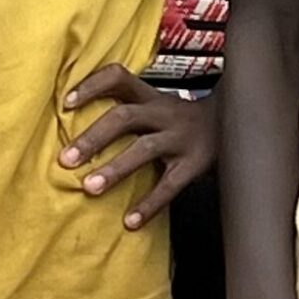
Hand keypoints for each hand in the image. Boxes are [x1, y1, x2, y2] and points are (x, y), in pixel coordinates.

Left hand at [61, 65, 215, 229]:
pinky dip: (149, 204)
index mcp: (149, 96)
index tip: (66, 104)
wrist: (233, 122)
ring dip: (115, 168)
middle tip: (66, 159)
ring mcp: (179, 138)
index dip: (92, 85)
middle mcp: (163, 112)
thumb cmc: (178, 120)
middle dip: (93, 137)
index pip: (118, 77)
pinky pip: (169, 185)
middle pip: (125, 116)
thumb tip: (70, 124)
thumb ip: (125, 109)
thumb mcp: (156, 106)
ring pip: (144, 149)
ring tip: (90, 188)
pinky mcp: (194, 164)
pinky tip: (130, 222)